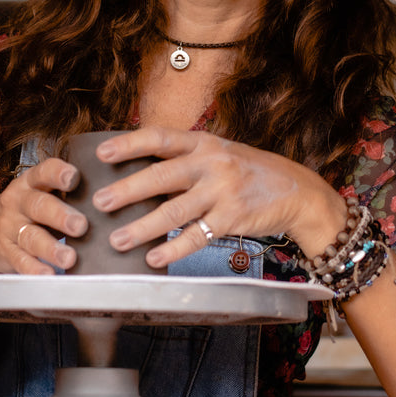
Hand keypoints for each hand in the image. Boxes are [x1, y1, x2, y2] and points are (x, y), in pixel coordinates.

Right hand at [0, 159, 87, 275]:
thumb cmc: (25, 209)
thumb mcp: (38, 192)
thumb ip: (64, 190)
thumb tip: (107, 193)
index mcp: (29, 183)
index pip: (43, 172)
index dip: (57, 173)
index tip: (74, 177)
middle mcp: (18, 203)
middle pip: (39, 206)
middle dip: (60, 215)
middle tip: (81, 225)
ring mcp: (10, 228)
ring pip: (31, 237)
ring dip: (51, 248)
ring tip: (69, 258)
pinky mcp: (6, 252)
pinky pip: (21, 261)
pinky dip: (35, 269)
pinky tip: (48, 275)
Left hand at [91, 127, 347, 266]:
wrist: (295, 190)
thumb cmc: (248, 172)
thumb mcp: (219, 153)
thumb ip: (186, 159)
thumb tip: (139, 171)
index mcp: (203, 142)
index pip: (160, 137)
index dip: (129, 144)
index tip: (102, 153)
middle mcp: (211, 163)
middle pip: (161, 175)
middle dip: (127, 189)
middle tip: (99, 202)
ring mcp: (222, 191)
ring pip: (174, 211)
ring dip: (142, 228)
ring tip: (117, 240)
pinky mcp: (232, 218)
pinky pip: (196, 236)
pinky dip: (173, 250)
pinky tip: (153, 259)